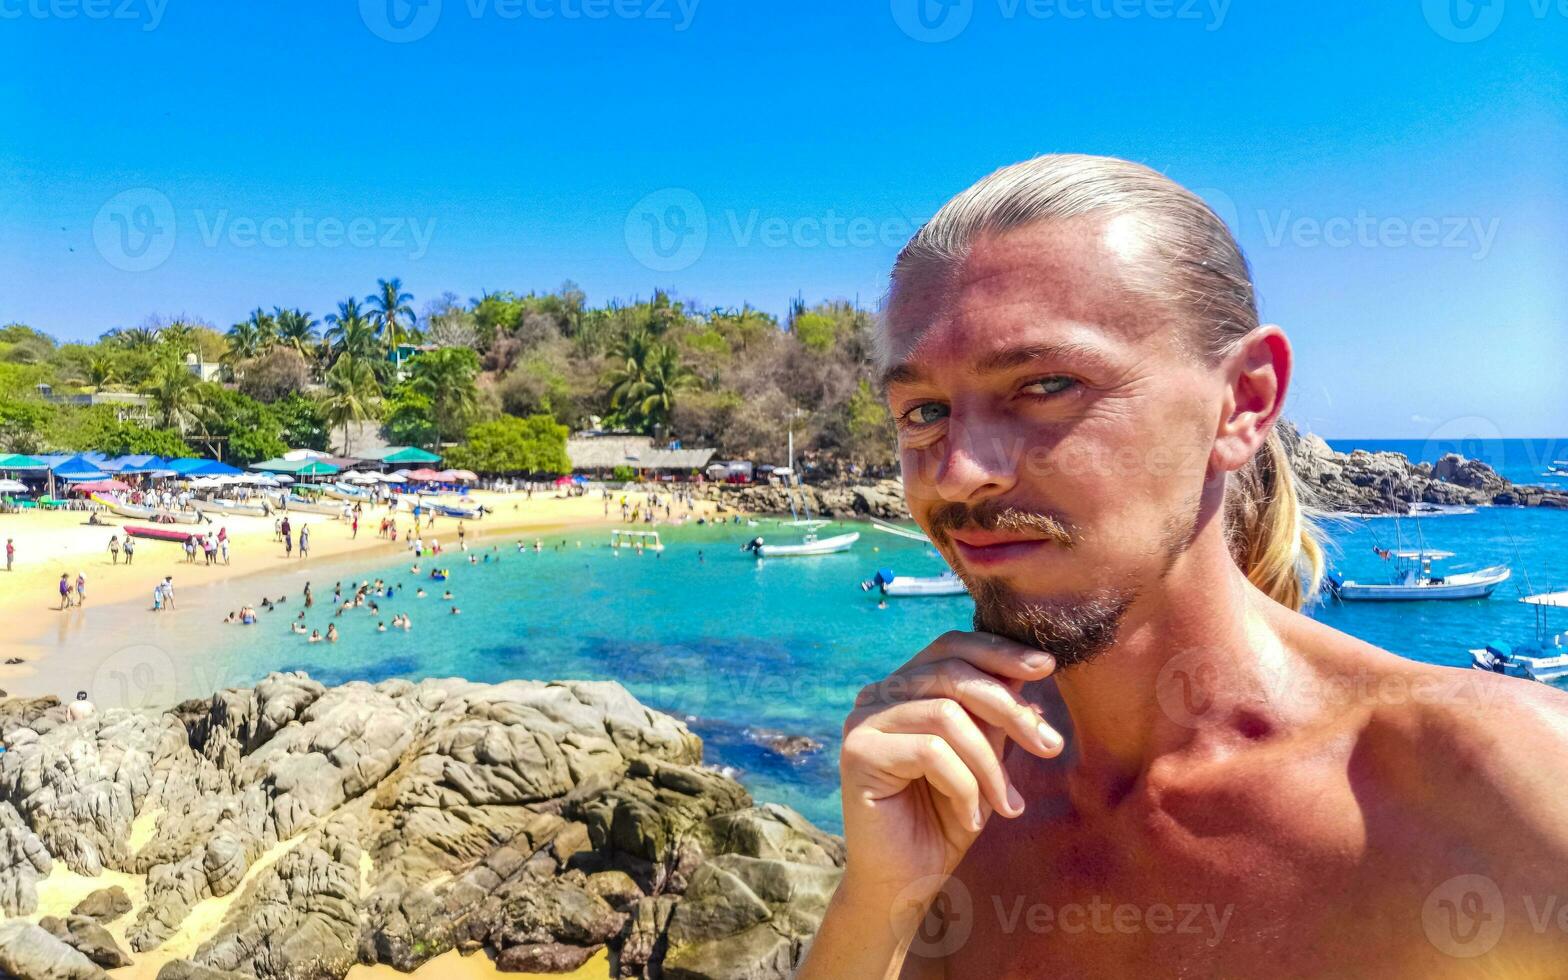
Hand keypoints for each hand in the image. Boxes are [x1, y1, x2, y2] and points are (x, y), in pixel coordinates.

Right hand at [838, 631, 1063, 908]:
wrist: (906, 883)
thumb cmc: (945, 820)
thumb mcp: (984, 761)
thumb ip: (996, 719)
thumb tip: (1032, 677)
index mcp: (905, 688)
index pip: (951, 647)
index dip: (998, 651)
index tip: (1046, 666)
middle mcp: (878, 695)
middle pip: (953, 674)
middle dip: (1010, 709)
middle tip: (1050, 747)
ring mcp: (863, 721)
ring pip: (946, 714)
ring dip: (990, 763)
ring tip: (1007, 805)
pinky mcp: (857, 752)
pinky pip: (930, 751)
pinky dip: (964, 786)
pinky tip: (970, 818)